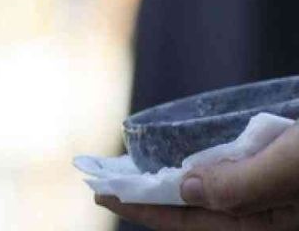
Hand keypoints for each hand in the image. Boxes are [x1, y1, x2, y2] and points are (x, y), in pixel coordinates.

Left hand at [97, 126, 298, 229]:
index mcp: (266, 225)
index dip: (143, 208)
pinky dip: (205, 166)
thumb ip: (241, 185)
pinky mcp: (281, 174)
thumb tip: (185, 190)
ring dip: (175, 182)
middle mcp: (268, 215)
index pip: (189, 222)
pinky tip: (193, 156)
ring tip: (138, 170)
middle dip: (151, 198)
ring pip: (213, 194)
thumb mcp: (290, 168)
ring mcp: (275, 196)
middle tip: (107, 182)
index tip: (101, 194)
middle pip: (197, 211)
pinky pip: (233, 175)